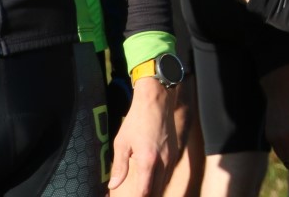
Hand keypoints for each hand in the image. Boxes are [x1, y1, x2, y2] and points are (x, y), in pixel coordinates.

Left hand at [108, 79, 173, 193]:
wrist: (157, 101)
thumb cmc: (137, 120)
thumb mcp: (122, 143)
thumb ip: (119, 167)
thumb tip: (113, 186)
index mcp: (148, 160)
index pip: (145, 191)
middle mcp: (163, 161)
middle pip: (157, 191)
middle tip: (137, 196)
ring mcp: (171, 157)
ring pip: (165, 184)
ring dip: (154, 191)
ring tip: (143, 193)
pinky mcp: (175, 152)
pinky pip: (169, 174)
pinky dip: (161, 182)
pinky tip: (153, 183)